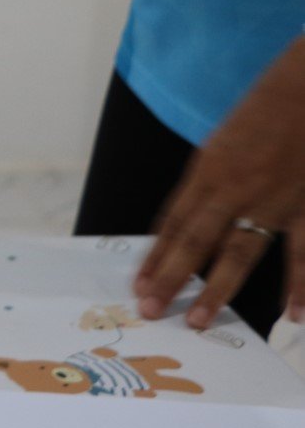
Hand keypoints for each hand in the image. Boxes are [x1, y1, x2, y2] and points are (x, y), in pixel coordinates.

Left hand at [134, 38, 304, 327]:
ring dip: (217, 290)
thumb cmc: (268, 106)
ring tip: (198, 321)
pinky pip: (303, 254)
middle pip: (194, 242)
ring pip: (238, 254)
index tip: (137, 284)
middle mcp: (232, 188)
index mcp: (206, 169)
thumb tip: (194, 218)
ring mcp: (271, 200)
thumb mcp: (225, 140)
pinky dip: (300, 286)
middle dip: (169, 279)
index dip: (154, 256)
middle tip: (150, 310)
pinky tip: (293, 316)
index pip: (172, 223)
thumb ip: (212, 179)